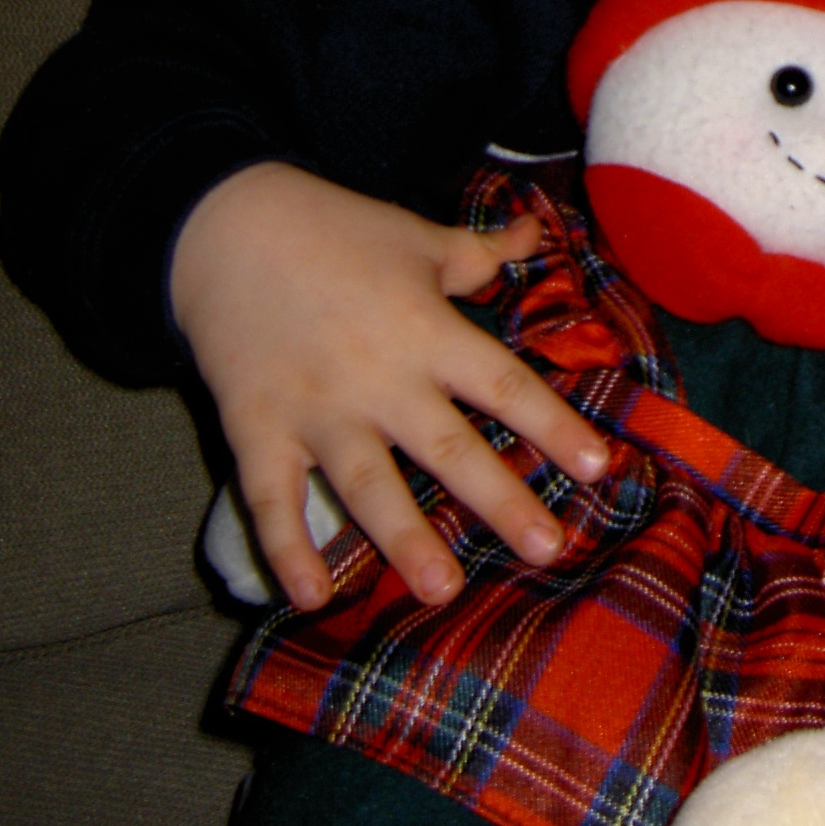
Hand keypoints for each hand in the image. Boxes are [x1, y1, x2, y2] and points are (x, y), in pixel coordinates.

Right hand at [171, 163, 607, 610]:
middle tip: (548, 549)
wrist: (223, 227)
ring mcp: (315, 410)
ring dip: (405, 540)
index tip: (600, 467)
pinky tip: (311, 598)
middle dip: (500, 502)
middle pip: (449, 448)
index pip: (503, 385)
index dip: (553, 425)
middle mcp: (378, 378)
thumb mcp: (416, 237)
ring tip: (442, 590)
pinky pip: (271, 499)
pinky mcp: (256, 430)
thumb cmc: (333, 230)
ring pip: (368, 485)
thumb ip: (481, 251)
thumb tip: (540, 230)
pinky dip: (287, 549)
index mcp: (425, 329)